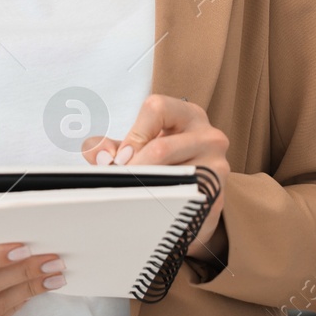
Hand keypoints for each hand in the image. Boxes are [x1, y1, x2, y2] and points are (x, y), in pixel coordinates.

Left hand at [81, 93, 230, 262]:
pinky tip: (151, 207)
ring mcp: (217, 166)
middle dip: (134, 168)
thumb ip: (112, 147)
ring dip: (146, 188)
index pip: (156, 108)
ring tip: (134, 194)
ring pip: (172, 176)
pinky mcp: (216, 194)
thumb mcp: (138, 148)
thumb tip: (99, 154)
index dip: (133, 133)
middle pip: (161, 147)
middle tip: (121, 181)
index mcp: (187, 115)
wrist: (192, 199)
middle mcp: (209, 135)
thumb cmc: (164, 164)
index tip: (121, 158)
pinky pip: (183, 198)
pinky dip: (161, 203)